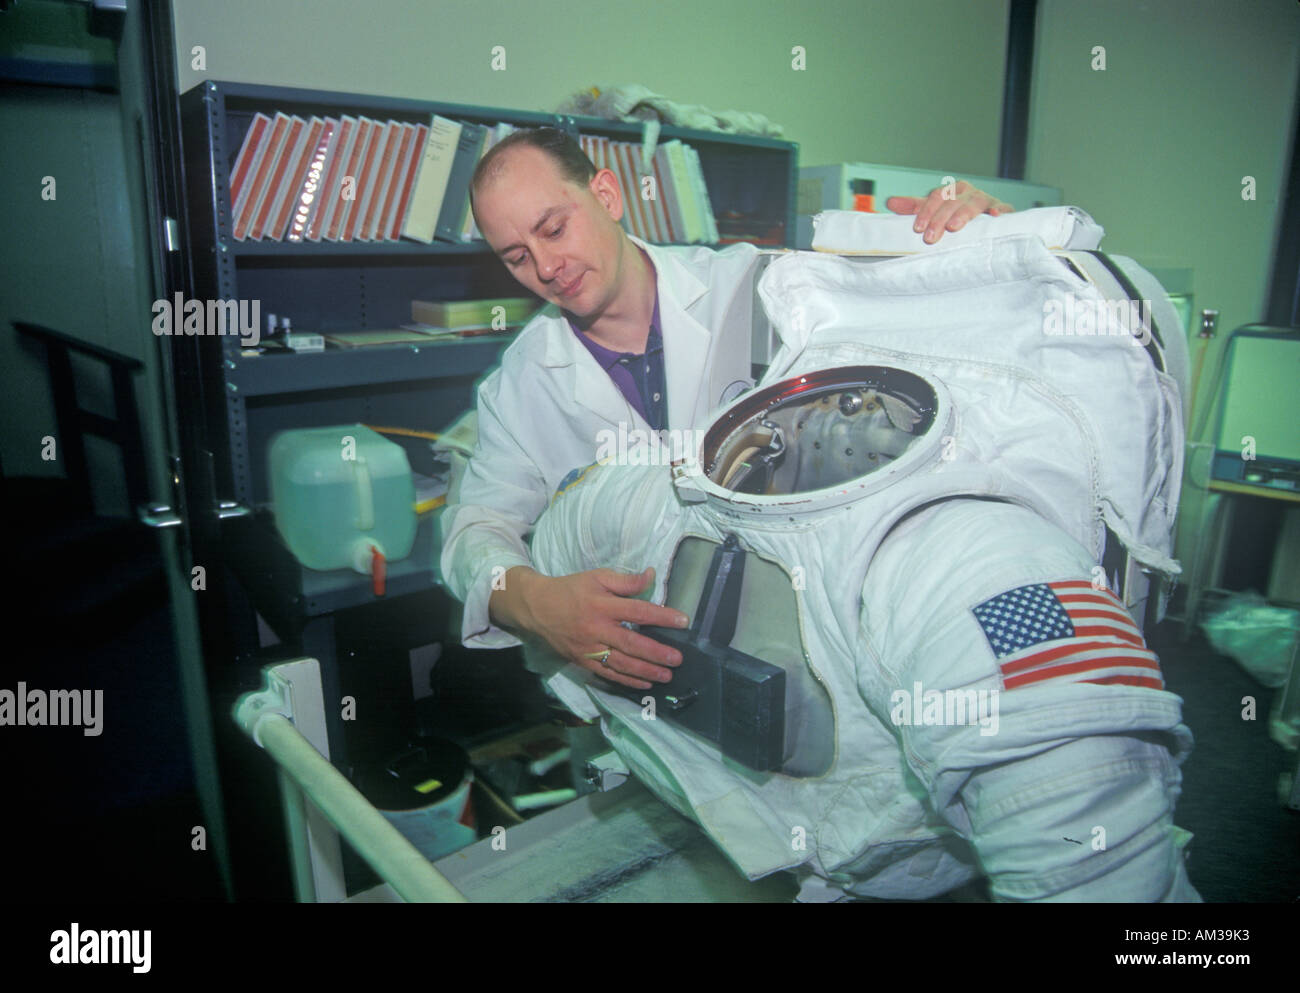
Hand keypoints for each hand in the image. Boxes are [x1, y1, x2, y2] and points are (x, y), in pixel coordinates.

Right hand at [492, 566, 687, 689]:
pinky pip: (607, 674)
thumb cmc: (570, 589)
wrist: (536, 607)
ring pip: (620, 663)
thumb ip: (626, 580)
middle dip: (656, 653)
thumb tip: (652, 576)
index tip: (683, 621)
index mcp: (602, 605)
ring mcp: (588, 648)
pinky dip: (627, 681)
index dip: (661, 616)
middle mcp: (596, 629)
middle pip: (631, 643)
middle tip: (678, 660)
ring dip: (645, 672)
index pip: (637, 611)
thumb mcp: (597, 577)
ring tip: (667, 676)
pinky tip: (644, 684)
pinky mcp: (582, 661)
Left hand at [886, 180, 1014, 243]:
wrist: (990, 216)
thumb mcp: (936, 209)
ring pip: (974, 204)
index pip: (936, 198)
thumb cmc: (959, 213)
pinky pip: (1003, 209)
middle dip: (940, 219)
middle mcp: (968, 193)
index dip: (926, 212)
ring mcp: (986, 201)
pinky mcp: (1003, 210)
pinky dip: (999, 210)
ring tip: (953, 227)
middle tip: (930, 238)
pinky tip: (994, 215)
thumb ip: (915, 207)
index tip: (918, 229)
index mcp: (952, 191)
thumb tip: (890, 203)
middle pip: (952, 202)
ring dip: (963, 214)